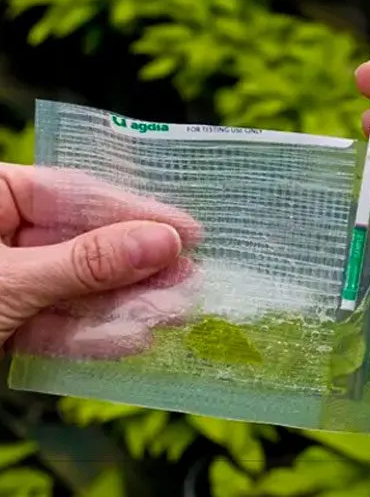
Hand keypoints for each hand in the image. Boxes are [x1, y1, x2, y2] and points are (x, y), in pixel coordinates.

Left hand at [0, 163, 202, 356]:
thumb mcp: (10, 280)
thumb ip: (86, 262)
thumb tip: (162, 242)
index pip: (75, 193)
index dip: (136, 213)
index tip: (187, 231)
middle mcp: (3, 230)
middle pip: (82, 243)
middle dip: (136, 268)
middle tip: (190, 277)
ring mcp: (6, 278)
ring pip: (75, 287)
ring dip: (123, 305)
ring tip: (175, 313)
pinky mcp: (6, 320)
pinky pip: (54, 322)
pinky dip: (89, 334)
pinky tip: (133, 338)